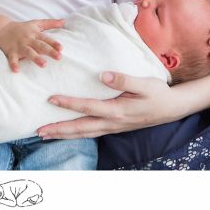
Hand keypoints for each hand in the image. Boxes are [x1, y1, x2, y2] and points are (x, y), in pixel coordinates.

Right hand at [0, 19, 64, 71]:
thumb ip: (50, 23)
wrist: (2, 28)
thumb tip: (64, 21)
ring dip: (36, 58)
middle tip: (59, 57)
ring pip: (29, 52)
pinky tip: (17, 70)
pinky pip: (12, 58)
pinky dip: (14, 64)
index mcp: (35, 34)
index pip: (46, 39)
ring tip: (44, 65)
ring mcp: (19, 46)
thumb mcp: (36, 23)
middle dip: (49, 51)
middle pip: (40, 46)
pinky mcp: (11, 51)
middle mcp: (28, 40)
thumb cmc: (22, 28)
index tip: (61, 48)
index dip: (53, 43)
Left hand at [37, 71, 181, 138]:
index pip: (88, 107)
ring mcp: (113, 127)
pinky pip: (90, 133)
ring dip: (64, 135)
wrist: (171, 108)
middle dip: (58, 129)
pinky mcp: (114, 127)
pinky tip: (67, 133)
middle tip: (38, 130)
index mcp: (118, 110)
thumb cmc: (157, 93)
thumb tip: (102, 75)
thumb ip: (124, 80)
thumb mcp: (145, 83)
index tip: (51, 98)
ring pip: (84, 133)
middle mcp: (112, 122)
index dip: (69, 103)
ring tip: (45, 135)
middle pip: (80, 128)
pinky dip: (75, 134)